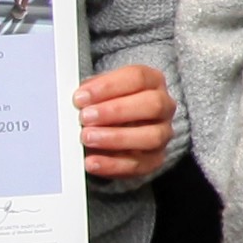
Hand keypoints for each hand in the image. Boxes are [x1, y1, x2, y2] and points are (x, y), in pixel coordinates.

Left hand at [77, 60, 176, 188]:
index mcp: (152, 81)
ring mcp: (163, 133)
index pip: (137, 78)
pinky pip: (139, 165)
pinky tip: (93, 162)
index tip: (81, 97)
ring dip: (115, 138)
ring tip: (87, 138)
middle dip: (115, 111)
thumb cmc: (111, 104)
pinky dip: (113, 165)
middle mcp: (164, 106)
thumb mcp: (102, 90)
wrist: (121, 129)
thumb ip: (92, 91)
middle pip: (152, 105)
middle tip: (85, 117)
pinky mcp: (156, 159)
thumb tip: (78, 98)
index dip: (107, 87)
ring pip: (150, 136)